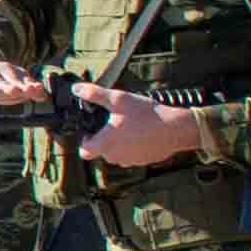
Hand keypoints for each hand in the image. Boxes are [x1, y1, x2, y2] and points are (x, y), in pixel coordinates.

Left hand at [79, 92, 202, 171]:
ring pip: (116, 153)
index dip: (85, 140)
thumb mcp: (118, 99)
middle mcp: (115, 157)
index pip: (84, 151)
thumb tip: (76, 89)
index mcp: (106, 144)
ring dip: (119, 142)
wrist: (174, 129)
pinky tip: (141, 132)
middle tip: (114, 122)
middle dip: (104, 138)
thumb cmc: (146, 115)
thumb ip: (95, 94)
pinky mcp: (143, 161)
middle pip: (101, 151)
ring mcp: (130, 160)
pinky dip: (133, 146)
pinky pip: (131, 154)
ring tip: (129, 125)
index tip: (91, 130)